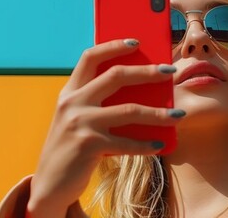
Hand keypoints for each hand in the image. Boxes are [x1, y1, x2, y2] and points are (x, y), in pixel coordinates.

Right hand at [26, 38, 183, 216]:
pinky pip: (127, 143)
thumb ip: (98, 105)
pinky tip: (160, 144)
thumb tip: (143, 93)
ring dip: (159, 112)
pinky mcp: (89, 146)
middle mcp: (73, 103)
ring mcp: (80, 123)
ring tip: (179, 114)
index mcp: (69, 93)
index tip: (136, 42)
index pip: (90, 58)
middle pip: (116, 76)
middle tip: (170, 70)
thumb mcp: (78, 121)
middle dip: (147, 71)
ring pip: (129, 110)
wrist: (49, 185)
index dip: (113, 46)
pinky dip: (147, 145)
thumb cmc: (71, 149)